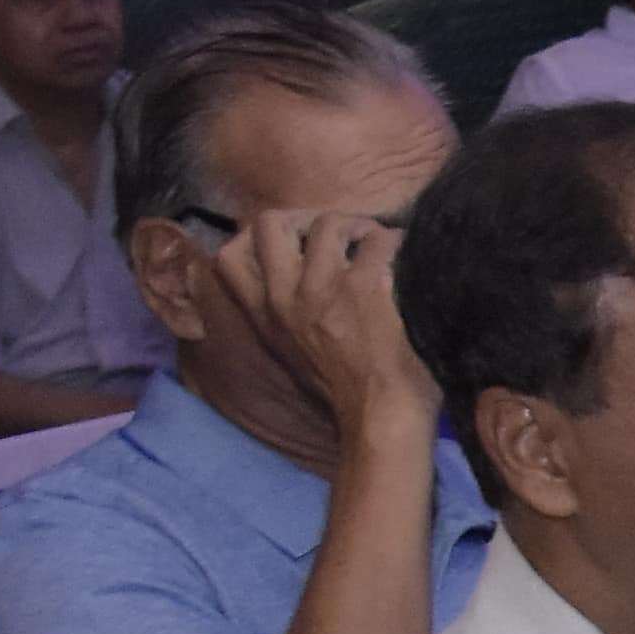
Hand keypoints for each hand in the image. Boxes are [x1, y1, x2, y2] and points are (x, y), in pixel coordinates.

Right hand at [200, 204, 437, 441]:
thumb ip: (284, 317)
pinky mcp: (365, 287)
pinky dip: (397, 241)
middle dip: (305, 216)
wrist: (380, 417)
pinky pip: (381, 239)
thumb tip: (290, 282)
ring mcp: (323, 288)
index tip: (293, 242)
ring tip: (376, 243)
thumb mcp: (292, 354)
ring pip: (328, 222)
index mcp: (265, 315)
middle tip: (336, 233)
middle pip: (268, 222)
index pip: (228, 256)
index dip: (257, 237)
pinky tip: (407, 258)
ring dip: (358, 225)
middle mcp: (286, 297)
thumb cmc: (346, 392)